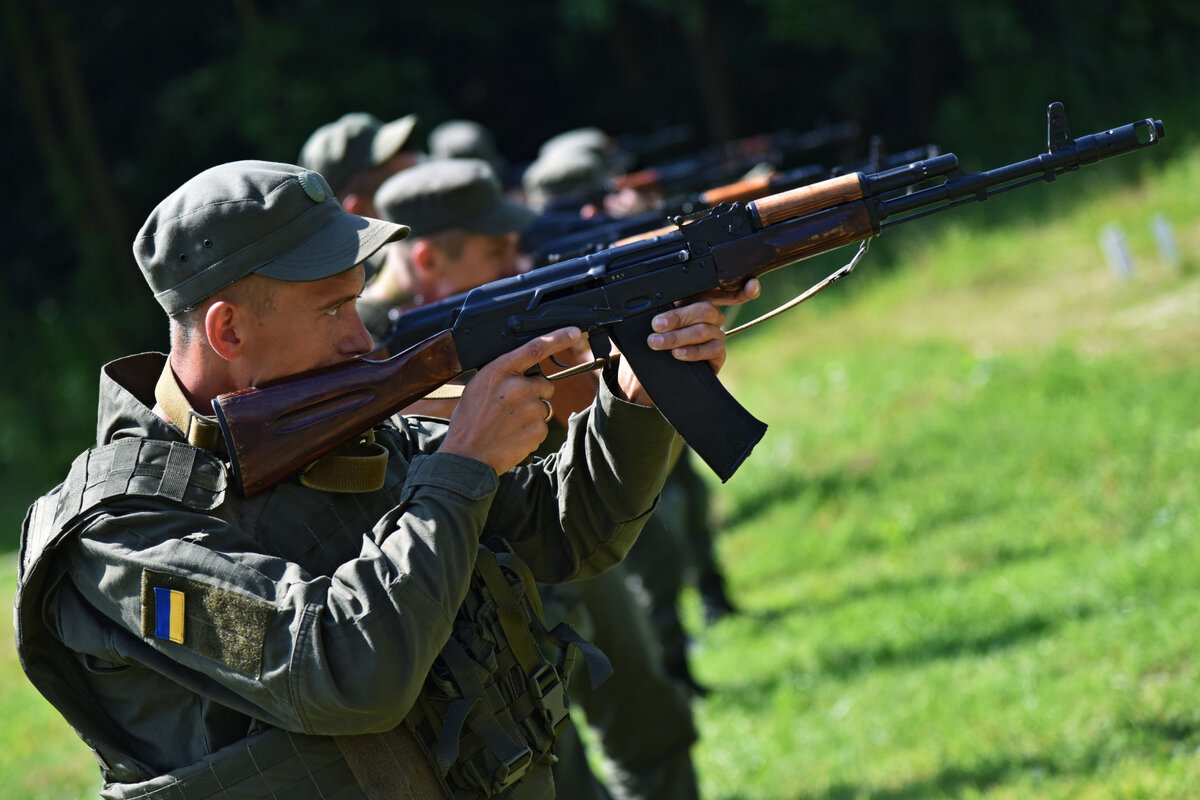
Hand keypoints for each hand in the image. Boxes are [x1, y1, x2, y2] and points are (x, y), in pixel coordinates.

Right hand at [440, 327, 582, 473]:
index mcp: (499, 371)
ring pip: (544, 405)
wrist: (467, 455)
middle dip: (534, 393)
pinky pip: (543, 426)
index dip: (558, 338)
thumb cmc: (469, 421)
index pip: (535, 348)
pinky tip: (513, 435)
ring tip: (509, 423)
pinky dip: (532, 431)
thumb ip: (503, 375)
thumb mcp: (478, 387)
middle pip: (544, 383)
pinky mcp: (538, 428)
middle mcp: (517, 386)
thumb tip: (524, 373)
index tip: (574, 332)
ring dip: (532, 413)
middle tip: (512, 407)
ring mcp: (530, 407)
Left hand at [617, 278, 760, 405]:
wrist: (650, 374)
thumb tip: (638, 301)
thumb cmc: (650, 342)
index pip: (713, 289)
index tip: (747, 282)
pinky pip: (712, 350)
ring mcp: (715, 335)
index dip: (735, 286)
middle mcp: (708, 317)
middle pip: (704, 309)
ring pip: (705, 329)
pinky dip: (692, 351)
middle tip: (656, 325)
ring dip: (678, 336)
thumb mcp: (646, 323)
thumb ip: (652, 310)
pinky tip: (677, 354)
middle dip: (679, 317)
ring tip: (657, 342)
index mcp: (693, 301)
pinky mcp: (717, 355)